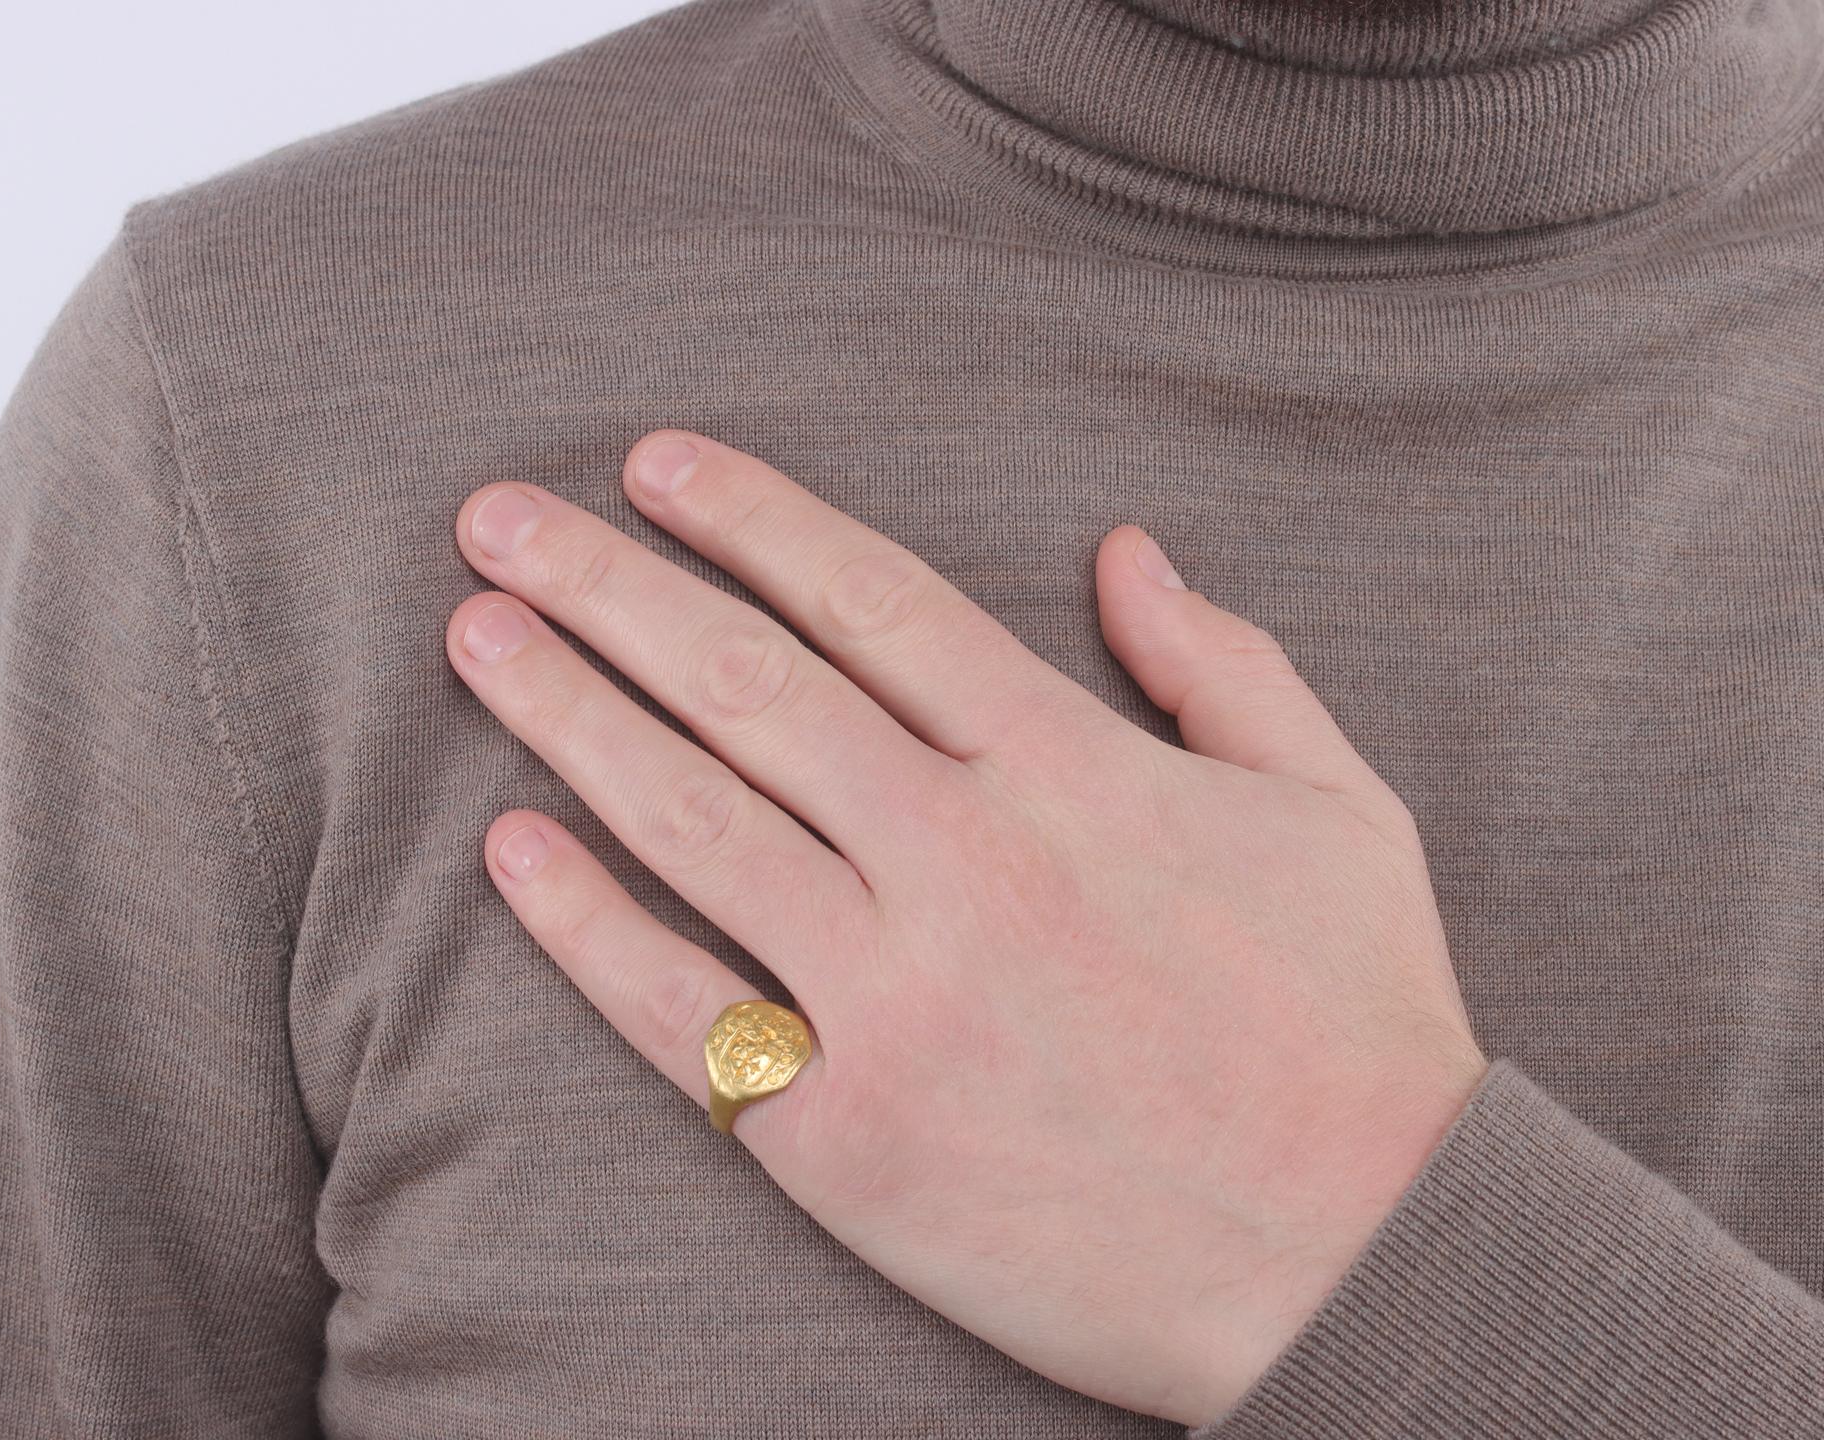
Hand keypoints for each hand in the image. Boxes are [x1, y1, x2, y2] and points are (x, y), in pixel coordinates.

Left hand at [445, 431, 1487, 1425]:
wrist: (1362, 1264)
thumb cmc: (1361, 1033)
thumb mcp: (1338, 810)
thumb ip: (1225, 666)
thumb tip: (1128, 551)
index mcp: (1074, 767)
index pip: (872, 600)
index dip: (751, 517)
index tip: (656, 465)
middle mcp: (964, 857)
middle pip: (746, 680)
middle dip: (607, 583)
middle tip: (498, 520)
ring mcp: (894, 996)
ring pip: (690, 817)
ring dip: (567, 712)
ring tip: (478, 636)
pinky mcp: (845, 1133)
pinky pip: (680, 1008)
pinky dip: (583, 925)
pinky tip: (508, 850)